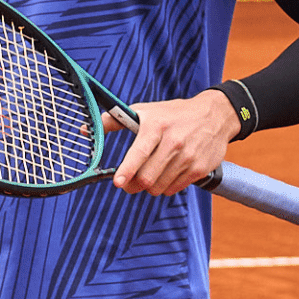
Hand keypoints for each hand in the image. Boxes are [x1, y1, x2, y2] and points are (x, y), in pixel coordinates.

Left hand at [111, 89, 241, 195]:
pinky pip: (175, 188)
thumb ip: (113, 122)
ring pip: (159, 186)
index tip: (118, 182)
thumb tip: (84, 130)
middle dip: (133, 185)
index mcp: (156, 127)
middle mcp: (173, 142)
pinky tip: (165, 175)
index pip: (139, 153)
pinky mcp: (200, 169)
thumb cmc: (172, 114)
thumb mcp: (144, 110)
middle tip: (127, 184)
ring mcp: (188, 157)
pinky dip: (165, 187)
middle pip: (147, 177)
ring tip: (148, 177)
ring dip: (149, 187)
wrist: (214, 115)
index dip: (127, 170)